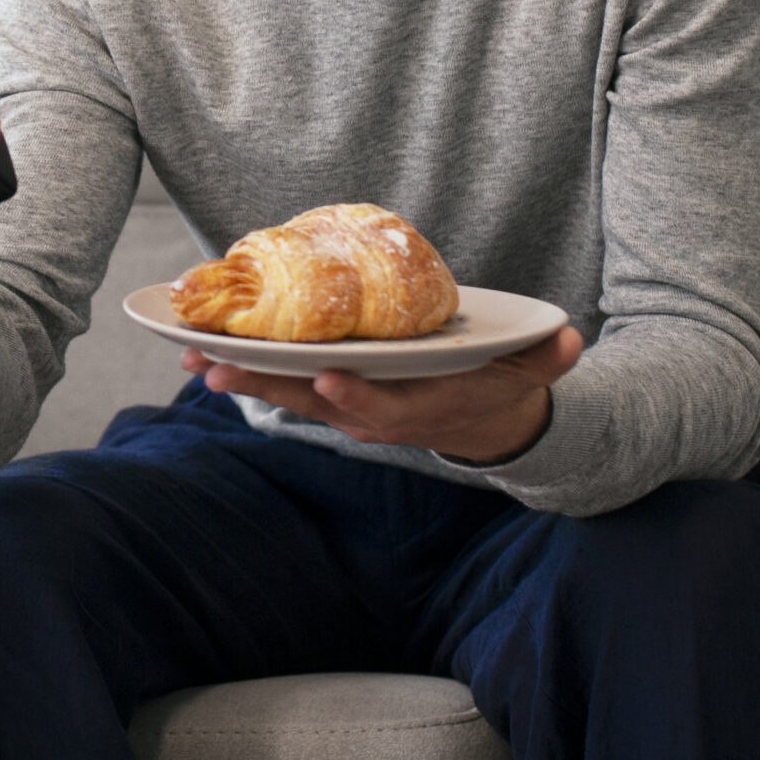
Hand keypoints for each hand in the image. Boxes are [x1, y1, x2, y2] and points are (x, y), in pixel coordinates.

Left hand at [180, 325, 584, 464]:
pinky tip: (198, 349)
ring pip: (284, 394)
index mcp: (417, 408)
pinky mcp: (321, 392)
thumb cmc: (497, 385)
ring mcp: (342, 405)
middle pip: (311, 403)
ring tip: (190, 357)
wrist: (477, 421)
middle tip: (215, 368)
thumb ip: (546, 357)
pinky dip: (241, 367)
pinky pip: (277, 381)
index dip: (354, 396)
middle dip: (264, 387)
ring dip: (238, 377)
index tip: (326, 379)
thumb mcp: (528, 372)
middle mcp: (371, 412)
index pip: (382, 408)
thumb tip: (570, 338)